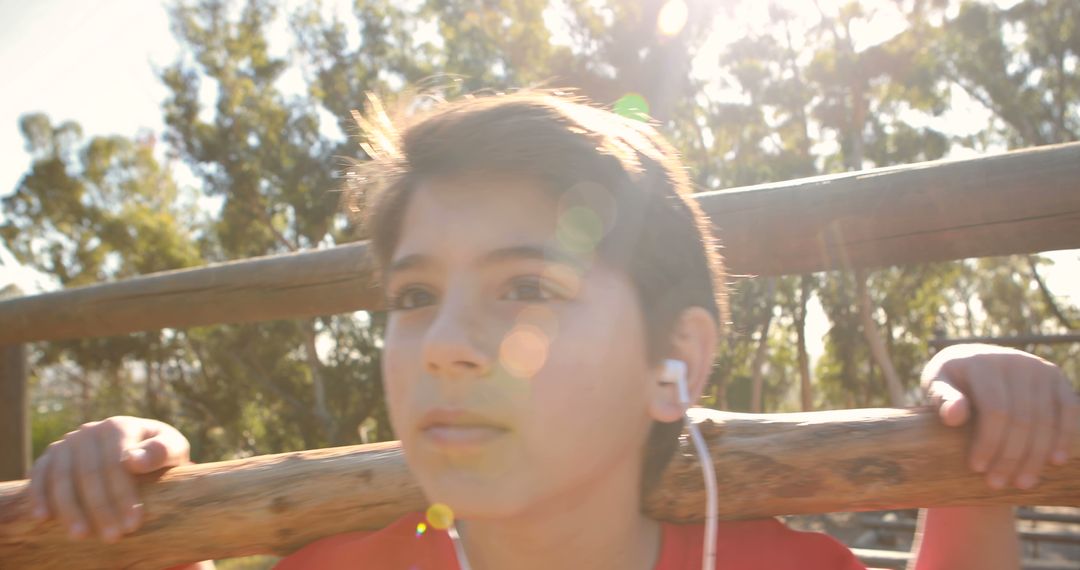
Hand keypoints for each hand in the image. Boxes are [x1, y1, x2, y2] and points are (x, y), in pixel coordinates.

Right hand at [29, 416, 190, 541]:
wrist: (140, 450)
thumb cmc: (159, 454)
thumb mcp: (174, 449)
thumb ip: (161, 451)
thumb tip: (134, 460)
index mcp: (118, 426)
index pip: (117, 465)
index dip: (123, 496)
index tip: (132, 524)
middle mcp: (89, 431)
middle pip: (89, 473)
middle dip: (100, 508)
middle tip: (112, 537)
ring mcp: (68, 443)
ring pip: (62, 477)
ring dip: (69, 508)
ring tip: (81, 535)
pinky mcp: (51, 456)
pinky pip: (39, 474)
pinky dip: (38, 495)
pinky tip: (43, 518)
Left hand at [922, 344, 1078, 489]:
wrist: (971, 360)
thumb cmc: (950, 382)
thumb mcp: (936, 387)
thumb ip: (942, 399)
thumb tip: (955, 415)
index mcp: (980, 362)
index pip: (994, 410)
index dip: (989, 442)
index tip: (978, 469)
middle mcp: (1013, 361)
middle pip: (1021, 418)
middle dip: (1011, 456)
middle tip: (998, 483)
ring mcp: (1037, 367)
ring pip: (1045, 419)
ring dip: (1035, 455)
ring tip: (1022, 482)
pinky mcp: (1054, 375)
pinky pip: (1068, 409)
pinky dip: (1063, 436)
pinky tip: (1055, 461)